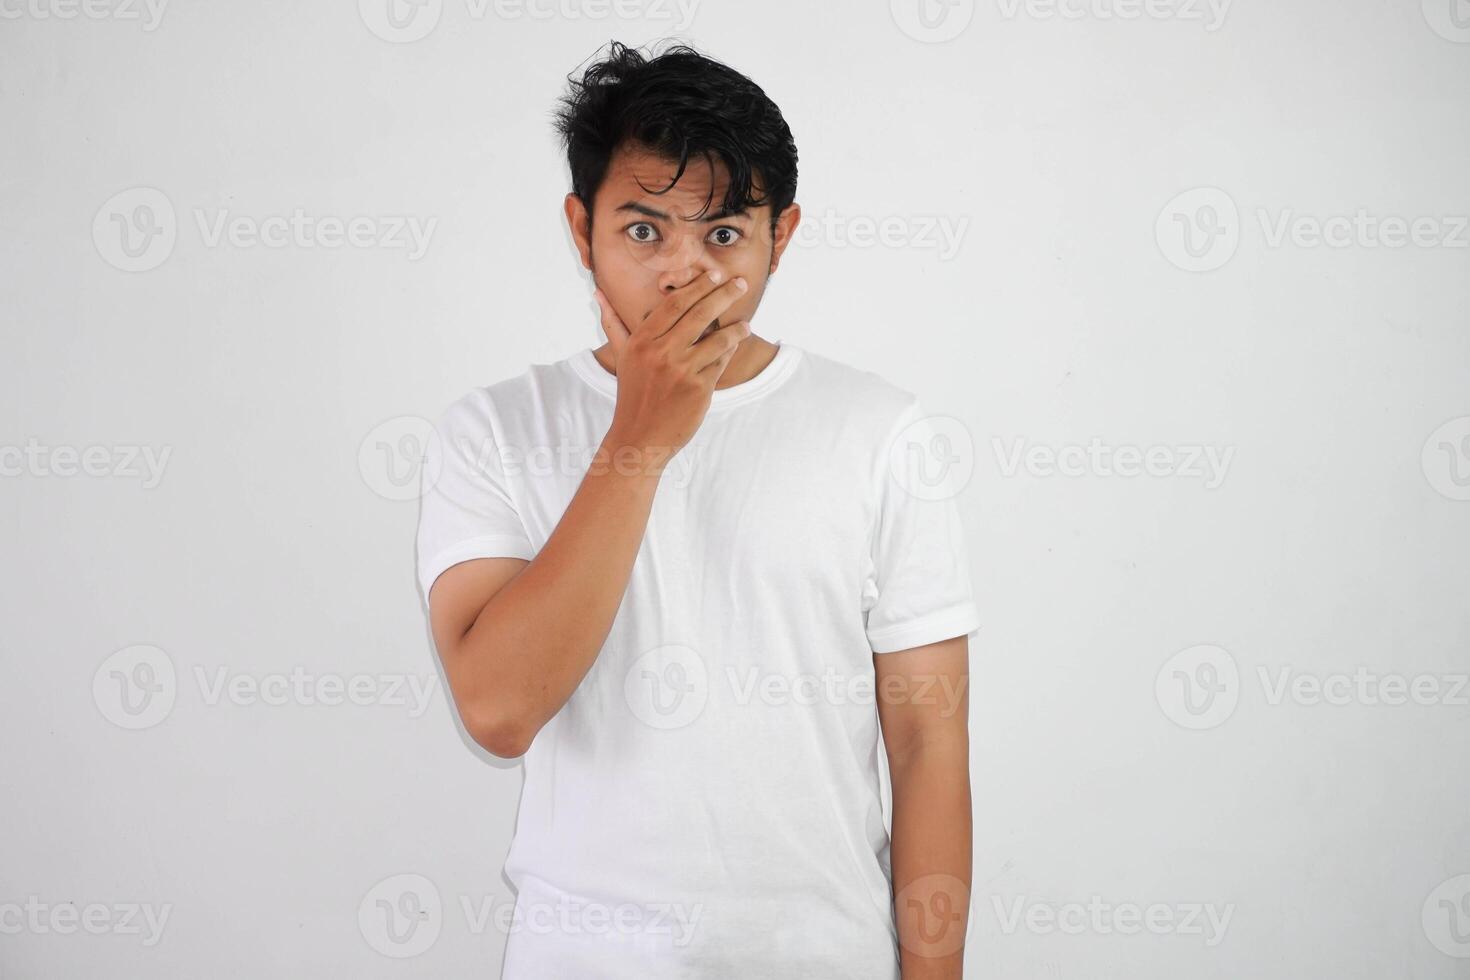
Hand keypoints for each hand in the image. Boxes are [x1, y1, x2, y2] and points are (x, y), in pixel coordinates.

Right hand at [592, 271, 751, 468]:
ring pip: (718, 339)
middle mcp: (661, 352)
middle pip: (699, 313)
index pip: (675, 304)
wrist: (639, 438)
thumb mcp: (621, 357)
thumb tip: (597, 292)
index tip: (714, 276)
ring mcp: (681, 371)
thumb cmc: (632, 394)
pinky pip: (721, 363)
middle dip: (723, 295)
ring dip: (736, 328)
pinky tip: (735, 347)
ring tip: (745, 324)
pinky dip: (730, 352)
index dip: (697, 286)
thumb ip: (613, 322)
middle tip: (740, 284)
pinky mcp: (699, 389)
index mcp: (642, 341)